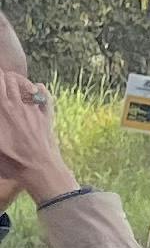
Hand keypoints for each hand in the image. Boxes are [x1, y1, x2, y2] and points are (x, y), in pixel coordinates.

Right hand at [0, 69, 78, 206]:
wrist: (39, 169)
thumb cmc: (12, 160)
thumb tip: (0, 112)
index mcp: (3, 109)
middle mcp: (19, 105)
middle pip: (11, 78)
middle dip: (6, 78)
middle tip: (3, 86)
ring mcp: (35, 110)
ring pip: (28, 84)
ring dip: (22, 83)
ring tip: (18, 90)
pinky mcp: (47, 117)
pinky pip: (46, 96)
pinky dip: (41, 90)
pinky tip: (36, 92)